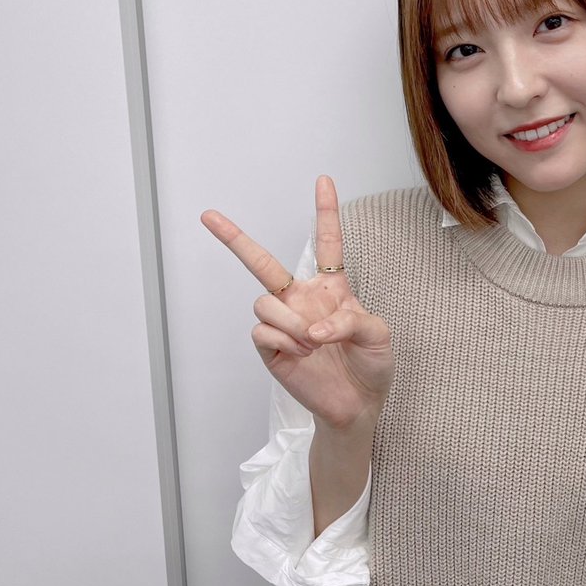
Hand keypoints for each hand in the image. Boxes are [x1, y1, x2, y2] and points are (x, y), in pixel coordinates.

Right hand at [200, 176, 394, 429]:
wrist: (358, 405)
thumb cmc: (372, 365)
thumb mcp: (377, 335)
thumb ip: (351, 320)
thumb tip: (315, 326)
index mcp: (332, 288)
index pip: (327, 243)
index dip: (325, 211)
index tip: (323, 180)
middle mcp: (301, 299)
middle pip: (262, 263)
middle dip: (233, 238)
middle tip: (208, 215)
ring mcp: (283, 322)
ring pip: (264, 302)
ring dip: (292, 322)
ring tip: (314, 342)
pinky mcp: (270, 348)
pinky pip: (263, 331)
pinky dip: (285, 341)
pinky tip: (302, 353)